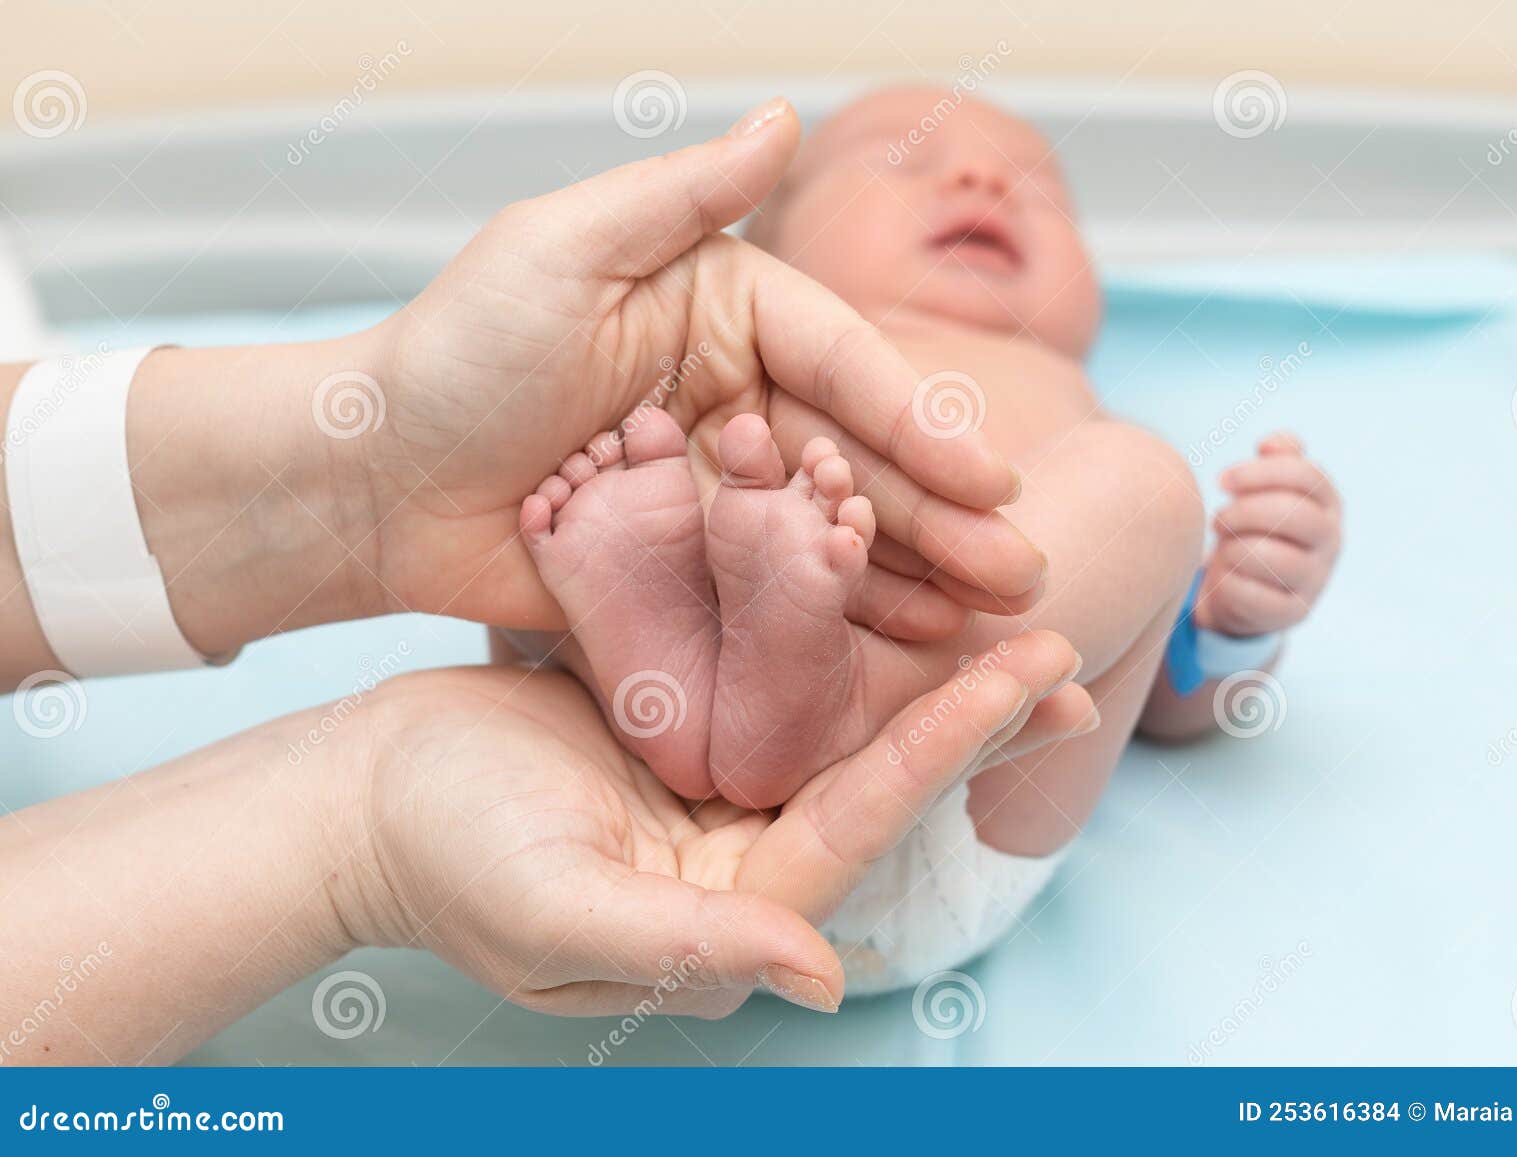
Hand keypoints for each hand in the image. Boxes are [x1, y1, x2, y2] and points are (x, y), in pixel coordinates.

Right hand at [340, 633, 1085, 1016]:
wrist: (360, 796)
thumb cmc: (441, 857)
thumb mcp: (555, 911)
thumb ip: (687, 947)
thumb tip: (823, 975)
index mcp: (729, 903)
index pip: (858, 820)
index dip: (945, 748)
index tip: (1026, 675)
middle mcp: (740, 851)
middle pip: (873, 777)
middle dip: (970, 717)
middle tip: (1061, 651)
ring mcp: (712, 787)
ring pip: (836, 720)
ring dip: (918, 669)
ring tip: (1006, 613)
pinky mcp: (681, 726)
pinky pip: (772, 676)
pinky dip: (828, 630)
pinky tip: (875, 576)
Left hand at [355, 99, 1043, 631]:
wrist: (367, 480)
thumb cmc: (453, 352)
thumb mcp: (562, 251)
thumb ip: (681, 195)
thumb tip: (784, 114)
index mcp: (724, 314)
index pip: (843, 368)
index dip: (919, 429)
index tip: (993, 483)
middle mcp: (735, 399)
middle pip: (859, 461)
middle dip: (945, 518)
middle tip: (1021, 574)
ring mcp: (715, 492)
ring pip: (832, 532)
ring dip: (916, 573)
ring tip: (996, 617)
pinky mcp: (686, 568)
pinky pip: (775, 593)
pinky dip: (841, 617)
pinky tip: (911, 646)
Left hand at [1196, 433, 1340, 636]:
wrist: (1251, 589)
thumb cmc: (1258, 528)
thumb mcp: (1271, 490)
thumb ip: (1278, 459)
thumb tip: (1272, 444)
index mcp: (1328, 503)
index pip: (1306, 476)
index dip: (1259, 473)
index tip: (1222, 481)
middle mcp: (1331, 540)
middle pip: (1294, 514)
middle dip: (1244, 511)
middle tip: (1218, 519)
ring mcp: (1316, 579)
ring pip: (1274, 558)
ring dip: (1234, 548)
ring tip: (1223, 546)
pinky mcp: (1293, 612)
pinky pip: (1253, 594)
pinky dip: (1228, 581)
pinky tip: (1223, 574)